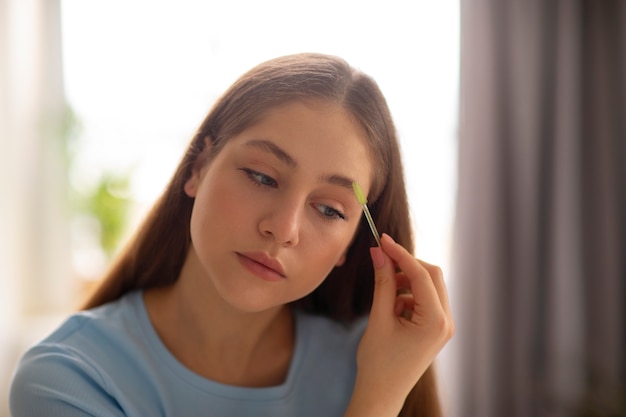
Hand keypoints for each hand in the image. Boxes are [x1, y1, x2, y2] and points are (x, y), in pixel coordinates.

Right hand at [347, 233, 453, 414]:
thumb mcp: (379, 318)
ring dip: (406, 281)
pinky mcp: (435, 328)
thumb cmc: (378, 362)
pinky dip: (407, 295)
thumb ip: (383, 282)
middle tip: (381, 258)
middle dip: (407, 265)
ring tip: (384, 294)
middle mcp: (446, 322)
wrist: (381, 394)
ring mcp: (443, 326)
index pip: (421, 274)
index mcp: (435, 321)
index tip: (382, 240)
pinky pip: (425, 299)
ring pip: (428, 286)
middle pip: (431, 276)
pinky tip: (390, 307)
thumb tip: (379, 253)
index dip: (401, 254)